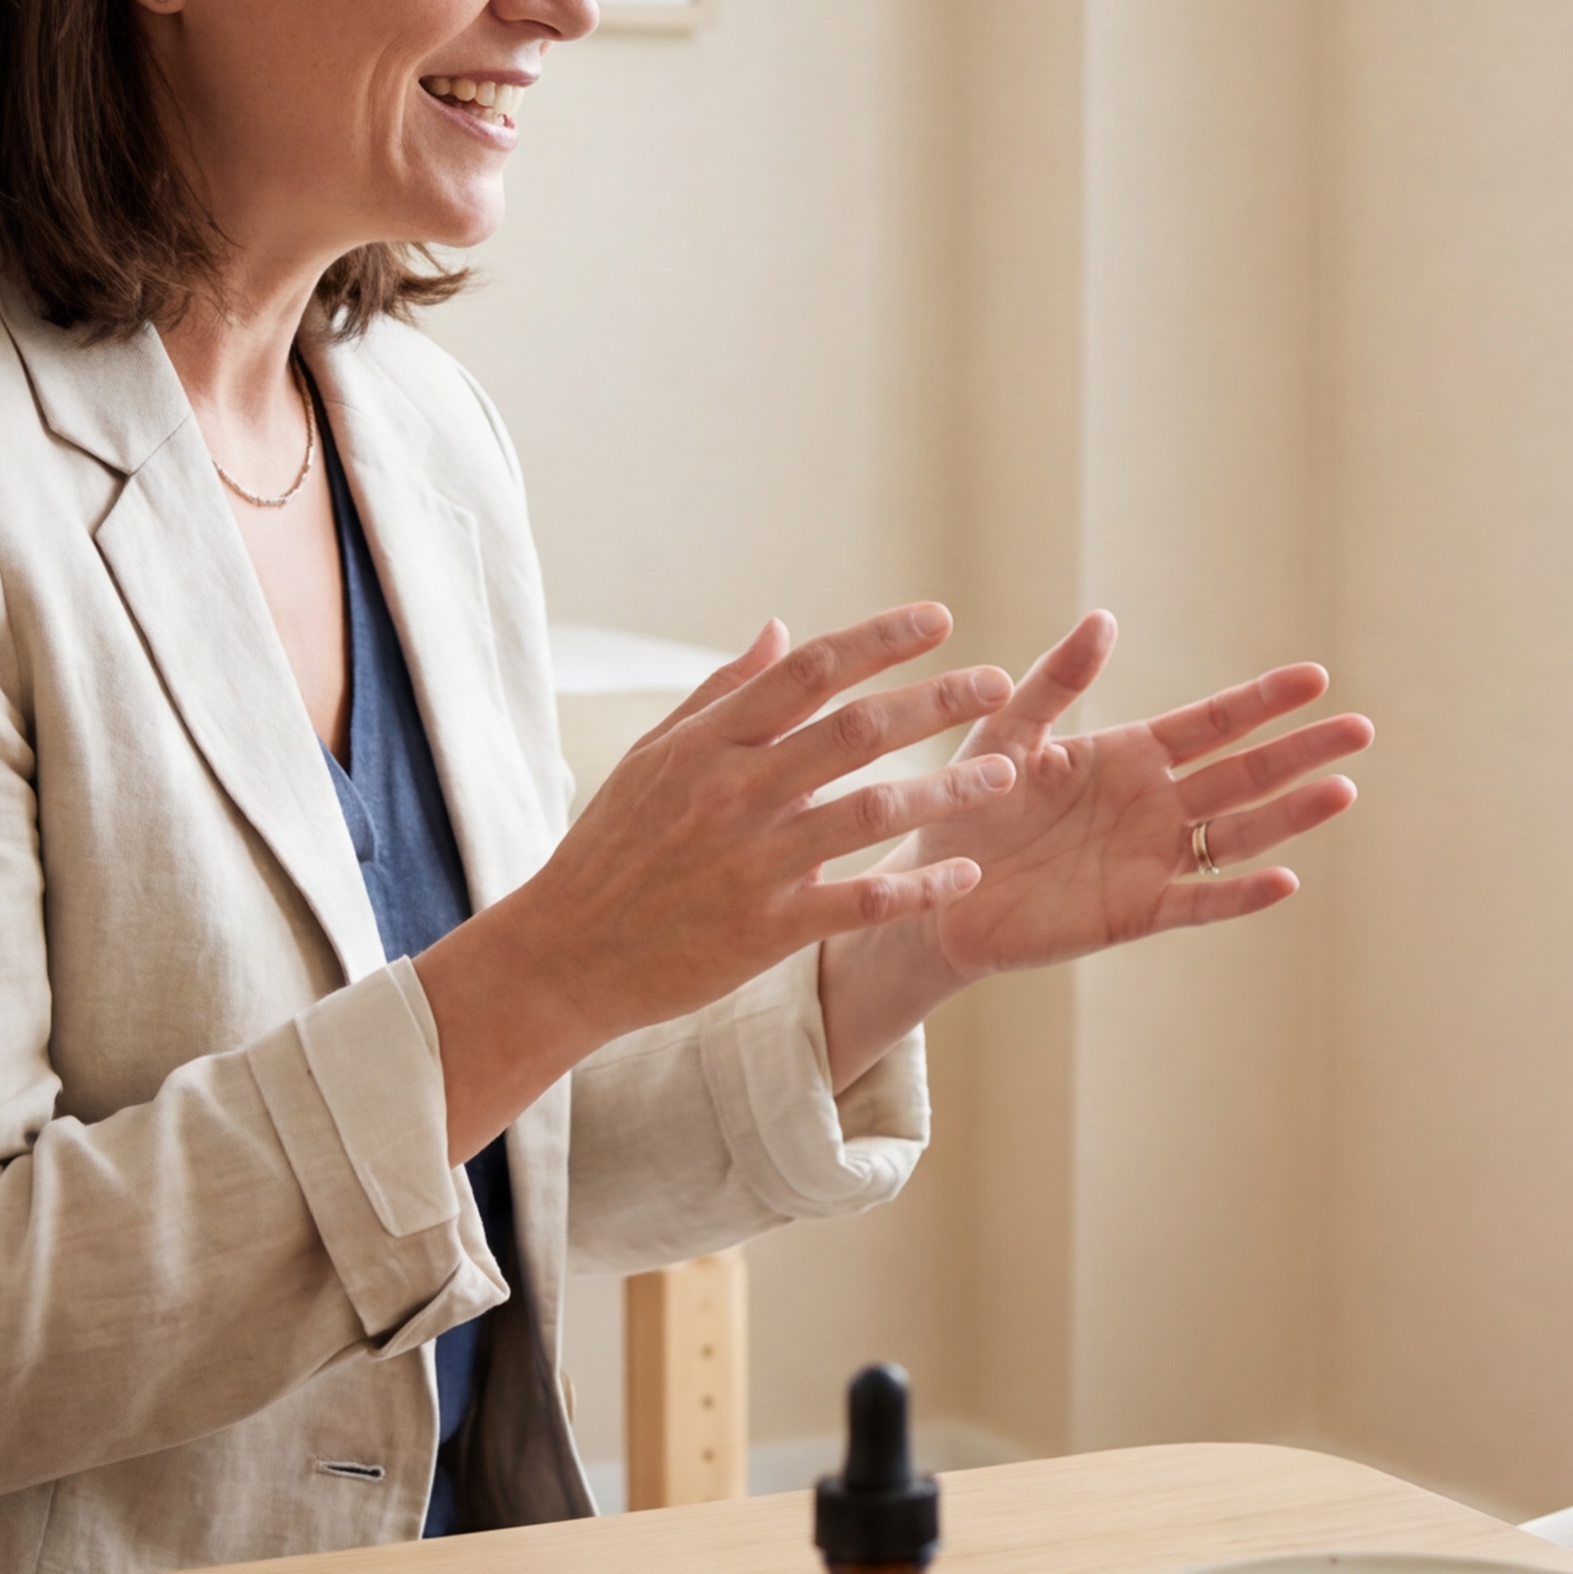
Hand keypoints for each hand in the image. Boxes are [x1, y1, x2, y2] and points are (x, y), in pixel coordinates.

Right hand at [418, 606, 1018, 1145]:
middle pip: (855, 729)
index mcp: (710, 743)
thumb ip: (723, 693)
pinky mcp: (764, 929)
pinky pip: (858, 902)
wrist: (565, 954)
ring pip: (870, 810)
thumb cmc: (611, 849)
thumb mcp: (652, 758)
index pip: (809, 671)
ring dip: (947, 789)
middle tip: (1000, 683)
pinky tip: (966, 874)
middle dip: (936, 701)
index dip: (880, 639)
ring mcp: (752, 860)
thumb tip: (783, 628)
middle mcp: (735, 791)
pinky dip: (916, 889)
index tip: (941, 619)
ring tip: (1007, 774)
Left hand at [813, 616, 1373, 1074]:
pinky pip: (1196, 902)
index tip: (1315, 677)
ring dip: (1289, 815)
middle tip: (1360, 728)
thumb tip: (1105, 619)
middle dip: (1301, 752)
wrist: (932, 895)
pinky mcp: (1134, 913)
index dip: (1262, 701)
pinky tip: (1282, 881)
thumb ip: (1055, 683)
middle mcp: (1154, 806)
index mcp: (1130, 756)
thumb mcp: (1006, 734)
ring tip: (1342, 790)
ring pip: (1236, 834)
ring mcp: (1151, 860)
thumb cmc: (965, 808)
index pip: (1211, 723)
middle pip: (1243, 774)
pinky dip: (1239, 896)